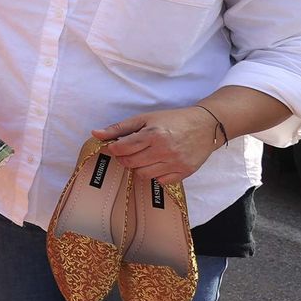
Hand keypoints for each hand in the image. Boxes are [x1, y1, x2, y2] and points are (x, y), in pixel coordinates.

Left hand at [94, 108, 218, 184]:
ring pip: (143, 175)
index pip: (122, 149)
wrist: (205, 126)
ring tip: (144, 157)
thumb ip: (119, 128)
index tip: (115, 146)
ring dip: (138, 167)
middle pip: (131, 163)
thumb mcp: (145, 118)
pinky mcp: (185, 172)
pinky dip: (155, 174)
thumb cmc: (172, 120)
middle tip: (129, 151)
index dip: (114, 148)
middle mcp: (164, 150)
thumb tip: (95, 134)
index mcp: (153, 134)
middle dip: (124, 158)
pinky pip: (161, 181)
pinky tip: (157, 163)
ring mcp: (176, 163)